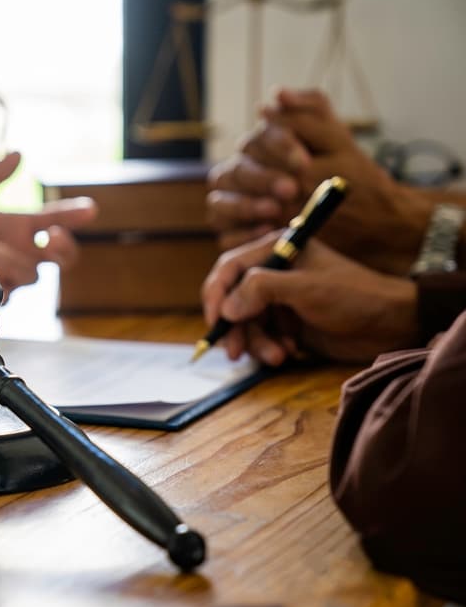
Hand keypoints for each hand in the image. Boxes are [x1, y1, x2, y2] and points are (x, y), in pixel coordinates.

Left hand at [0, 152, 96, 301]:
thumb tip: (16, 153)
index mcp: (21, 227)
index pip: (57, 220)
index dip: (75, 215)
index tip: (89, 209)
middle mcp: (22, 253)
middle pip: (63, 258)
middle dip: (64, 247)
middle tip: (52, 235)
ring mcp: (11, 277)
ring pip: (30, 274)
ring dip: (7, 258)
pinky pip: (5, 292)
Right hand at [201, 232, 419, 365]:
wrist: (392, 325)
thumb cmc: (354, 296)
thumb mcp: (306, 288)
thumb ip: (262, 290)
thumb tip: (225, 308)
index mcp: (276, 249)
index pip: (230, 268)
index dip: (216, 294)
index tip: (215, 321)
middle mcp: (272, 272)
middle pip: (233, 300)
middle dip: (235, 327)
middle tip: (236, 352)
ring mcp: (279, 299)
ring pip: (246, 323)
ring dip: (256, 342)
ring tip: (277, 356)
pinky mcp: (286, 323)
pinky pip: (262, 337)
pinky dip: (269, 348)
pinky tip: (289, 352)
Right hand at [208, 88, 429, 273]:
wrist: (366, 220)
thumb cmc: (348, 176)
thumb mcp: (336, 139)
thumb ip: (308, 111)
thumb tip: (275, 94)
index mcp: (260, 149)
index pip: (255, 141)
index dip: (278, 148)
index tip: (304, 161)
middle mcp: (242, 175)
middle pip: (235, 172)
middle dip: (262, 179)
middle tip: (291, 189)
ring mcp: (235, 207)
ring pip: (219, 204)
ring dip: (244, 206)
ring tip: (275, 211)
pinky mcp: (238, 236)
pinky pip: (226, 238)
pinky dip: (242, 236)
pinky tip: (267, 232)